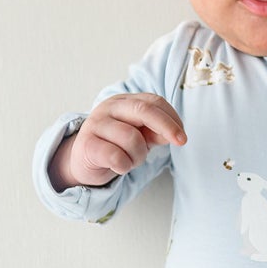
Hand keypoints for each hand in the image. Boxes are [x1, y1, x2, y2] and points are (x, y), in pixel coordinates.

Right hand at [52, 94, 187, 189]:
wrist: (85, 161)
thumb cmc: (117, 146)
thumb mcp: (141, 137)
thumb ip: (157, 132)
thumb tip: (175, 134)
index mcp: (125, 102)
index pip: (154, 101)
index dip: (172, 118)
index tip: (182, 136)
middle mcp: (109, 108)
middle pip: (144, 109)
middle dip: (167, 126)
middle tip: (181, 142)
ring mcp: (96, 124)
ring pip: (132, 138)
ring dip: (138, 156)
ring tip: (130, 159)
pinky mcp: (87, 144)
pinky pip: (116, 156)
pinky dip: (124, 166)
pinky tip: (118, 166)